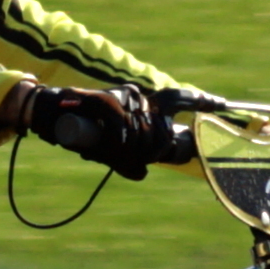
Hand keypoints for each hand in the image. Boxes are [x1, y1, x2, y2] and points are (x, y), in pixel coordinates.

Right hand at [18, 81, 190, 178]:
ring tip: (107, 154)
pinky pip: (120, 125)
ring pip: (140, 133)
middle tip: (126, 159)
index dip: (200, 101)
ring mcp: (119, 96)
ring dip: (127, 153)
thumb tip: (142, 172)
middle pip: (159, 132)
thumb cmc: (81, 132)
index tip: (221, 104)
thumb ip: (127, 158)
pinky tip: (111, 147)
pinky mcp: (102, 99)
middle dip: (148, 154)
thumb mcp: (108, 149)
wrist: (48, 116)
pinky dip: (117, 141)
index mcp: (141, 103)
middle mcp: (136, 95)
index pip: (177, 98)